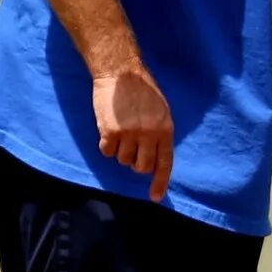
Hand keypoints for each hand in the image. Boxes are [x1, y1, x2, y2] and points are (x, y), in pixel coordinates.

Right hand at [92, 67, 173, 202]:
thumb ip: (160, 135)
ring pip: (122, 160)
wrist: (121, 73)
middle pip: (141, 167)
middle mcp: (149, 134)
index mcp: (165, 129)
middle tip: (132, 148)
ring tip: (121, 130)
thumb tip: (156, 159)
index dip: (160, 182)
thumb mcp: (162, 112)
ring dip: (120, 151)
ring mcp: (129, 134)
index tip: (154, 197)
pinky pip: (106, 152)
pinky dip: (106, 145)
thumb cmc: (143, 92)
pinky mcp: (110, 131)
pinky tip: (109, 129)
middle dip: (135, 163)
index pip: (165, 163)